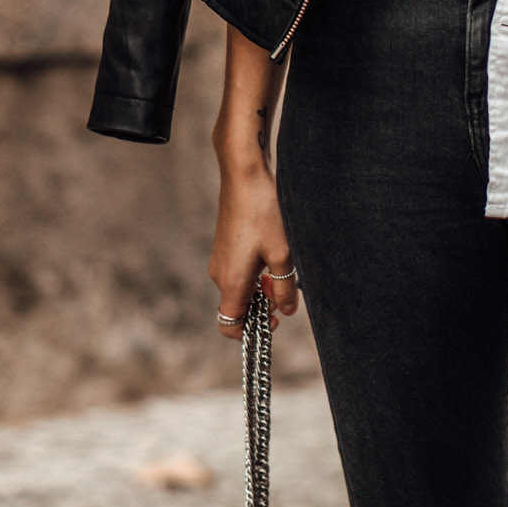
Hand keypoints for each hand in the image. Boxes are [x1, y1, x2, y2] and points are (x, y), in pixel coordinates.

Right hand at [208, 160, 299, 337]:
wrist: (244, 175)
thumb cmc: (263, 212)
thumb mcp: (282, 254)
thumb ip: (285, 288)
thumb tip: (287, 310)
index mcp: (232, 281)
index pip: (229, 325)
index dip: (251, 332)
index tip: (274, 319)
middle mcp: (220, 274)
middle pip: (238, 306)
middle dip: (263, 304)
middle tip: (285, 286)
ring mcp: (220, 259)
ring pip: (241, 287)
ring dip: (262, 286)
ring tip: (281, 265)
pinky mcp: (224, 246)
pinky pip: (239, 270)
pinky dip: (256, 271)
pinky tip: (273, 251)